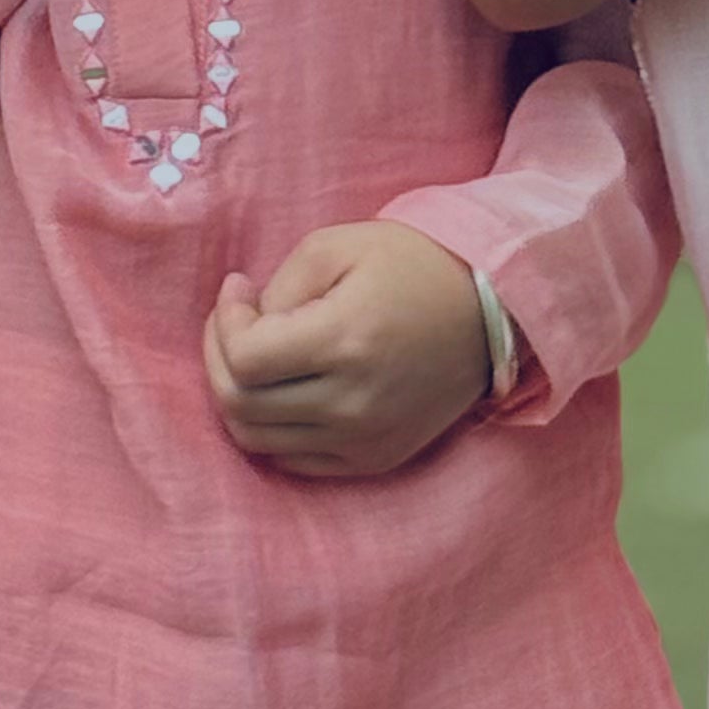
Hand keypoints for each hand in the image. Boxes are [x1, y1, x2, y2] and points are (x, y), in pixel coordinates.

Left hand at [201, 219, 493, 479]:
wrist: (491, 310)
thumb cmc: (412, 265)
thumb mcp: (338, 246)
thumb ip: (279, 286)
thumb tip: (241, 323)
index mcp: (345, 342)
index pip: (243, 361)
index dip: (222, 322)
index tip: (240, 288)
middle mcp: (353, 403)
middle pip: (240, 407)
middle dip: (218, 358)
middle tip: (235, 319)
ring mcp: (365, 440)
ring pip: (258, 441)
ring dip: (238, 395)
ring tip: (255, 353)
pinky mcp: (376, 459)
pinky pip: (294, 461)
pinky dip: (272, 428)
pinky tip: (284, 387)